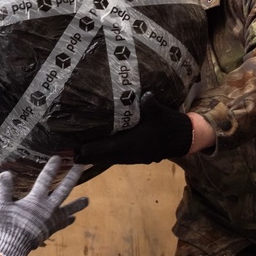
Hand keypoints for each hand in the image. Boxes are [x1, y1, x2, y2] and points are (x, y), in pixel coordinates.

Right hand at [0, 156, 89, 255]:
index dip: (51, 168)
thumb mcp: (2, 206)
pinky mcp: (51, 230)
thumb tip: (5, 173)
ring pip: (68, 209)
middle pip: (64, 190)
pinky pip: (62, 224)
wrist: (13, 248)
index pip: (45, 180)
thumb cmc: (6, 226)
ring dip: (78, 204)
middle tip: (81, 168)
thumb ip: (5, 189)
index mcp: (35, 200)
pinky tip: (73, 218)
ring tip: (87, 200)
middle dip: (72, 177)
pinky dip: (67, 220)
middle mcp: (48, 208)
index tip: (58, 158)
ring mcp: (51, 220)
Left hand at [75, 92, 192, 164]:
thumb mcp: (161, 112)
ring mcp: (134, 157)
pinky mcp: (138, 158)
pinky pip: (117, 160)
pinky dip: (106, 158)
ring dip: (96, 159)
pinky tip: (99, 156)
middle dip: (89, 156)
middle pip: (105, 156)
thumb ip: (151, 105)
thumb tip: (145, 95)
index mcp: (133, 143)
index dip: (93, 149)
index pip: (108, 147)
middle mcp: (131, 153)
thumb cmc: (170, 124)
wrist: (184, 138)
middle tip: (70, 156)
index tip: (77, 150)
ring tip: (79, 157)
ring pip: (110, 160)